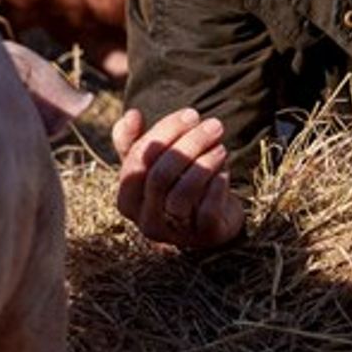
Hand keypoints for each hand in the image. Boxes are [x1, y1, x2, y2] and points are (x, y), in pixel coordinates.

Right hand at [113, 106, 245, 249]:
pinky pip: (207, 210)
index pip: (138, 160)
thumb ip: (136, 141)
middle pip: (160, 176)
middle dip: (189, 144)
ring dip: (205, 164)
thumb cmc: (178, 185)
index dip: (165, 132)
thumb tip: (131, 114)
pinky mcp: (203, 237)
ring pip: (182, 194)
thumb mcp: (155, 164)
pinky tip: (224, 173)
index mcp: (127, 200)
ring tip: (221, 147)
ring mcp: (174, 233)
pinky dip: (217, 187)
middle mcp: (145, 220)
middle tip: (214, 125)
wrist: (212, 219)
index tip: (191, 114)